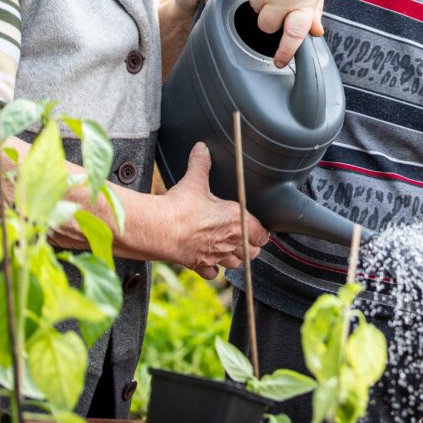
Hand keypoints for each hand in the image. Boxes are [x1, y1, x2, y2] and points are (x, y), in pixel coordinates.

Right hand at [159, 142, 269, 279]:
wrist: (160, 229)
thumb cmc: (181, 206)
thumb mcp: (194, 180)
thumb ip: (201, 163)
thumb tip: (202, 148)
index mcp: (237, 221)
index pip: (262, 234)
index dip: (261, 232)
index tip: (258, 229)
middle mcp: (230, 242)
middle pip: (252, 253)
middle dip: (250, 247)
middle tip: (245, 240)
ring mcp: (215, 256)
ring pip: (235, 264)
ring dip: (235, 258)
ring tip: (230, 250)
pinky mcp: (199, 265)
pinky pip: (213, 274)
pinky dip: (213, 270)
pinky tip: (209, 262)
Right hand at [233, 0, 329, 67]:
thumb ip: (314, 11)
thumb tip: (315, 33)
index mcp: (304, 0)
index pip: (295, 33)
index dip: (286, 51)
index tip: (279, 63)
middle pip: (266, 26)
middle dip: (270, 19)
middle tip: (279, 1)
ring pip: (253, 9)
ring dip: (261, 0)